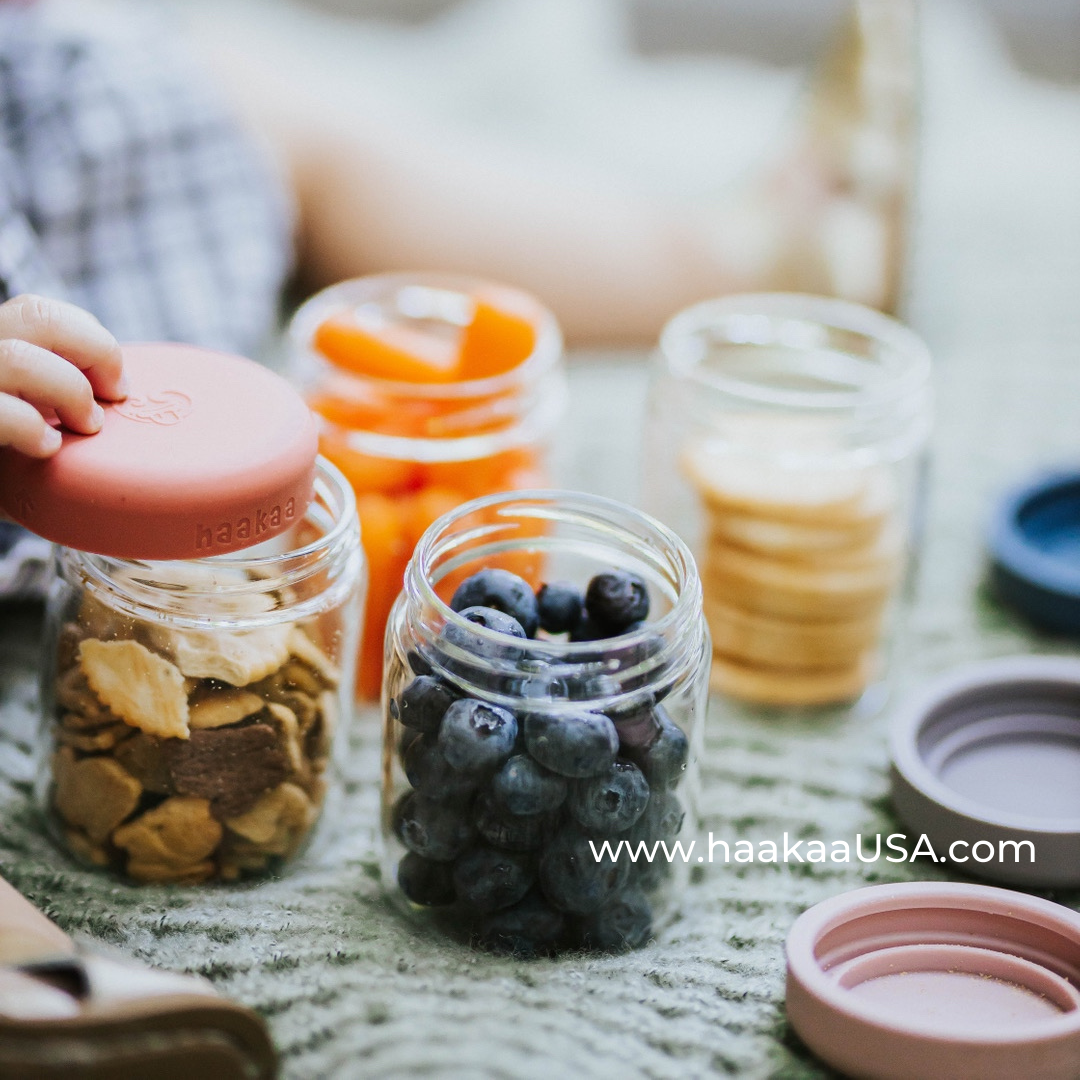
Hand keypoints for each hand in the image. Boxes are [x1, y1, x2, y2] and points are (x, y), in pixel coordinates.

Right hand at [0, 294, 125, 457]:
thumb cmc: (3, 473)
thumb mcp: (29, 424)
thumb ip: (56, 401)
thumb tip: (119, 397)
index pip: (39, 313)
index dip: (90, 338)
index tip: (116, 382)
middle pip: (35, 315)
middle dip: (95, 350)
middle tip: (115, 396)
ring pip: (18, 357)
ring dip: (70, 390)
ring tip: (86, 425)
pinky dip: (31, 427)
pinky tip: (47, 447)